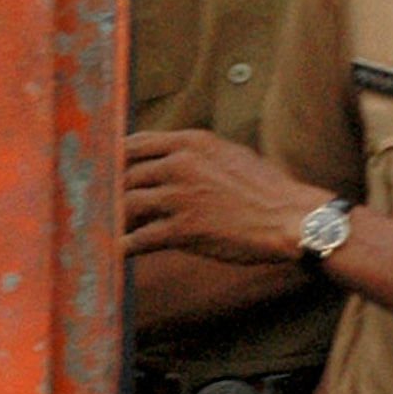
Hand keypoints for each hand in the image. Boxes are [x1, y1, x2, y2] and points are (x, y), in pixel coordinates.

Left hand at [123, 130, 329, 262]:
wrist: (290, 218)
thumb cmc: (266, 189)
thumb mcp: (231, 154)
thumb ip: (197, 153)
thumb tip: (171, 158)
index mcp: (193, 143)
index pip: (136, 143)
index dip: (115, 158)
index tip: (106, 170)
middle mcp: (181, 164)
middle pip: (126, 175)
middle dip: (112, 192)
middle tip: (102, 205)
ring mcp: (180, 197)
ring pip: (127, 205)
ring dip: (116, 219)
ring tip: (110, 228)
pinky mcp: (182, 229)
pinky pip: (138, 238)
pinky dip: (125, 246)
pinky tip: (119, 251)